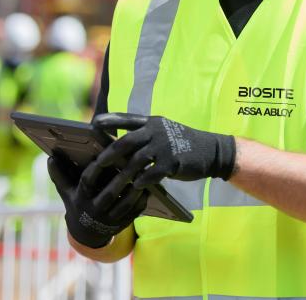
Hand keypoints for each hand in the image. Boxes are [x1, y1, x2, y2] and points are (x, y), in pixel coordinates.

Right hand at [47, 151, 148, 248]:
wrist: (87, 234)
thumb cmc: (77, 203)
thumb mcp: (66, 191)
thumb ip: (60, 174)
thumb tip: (50, 157)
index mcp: (81, 198)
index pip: (87, 181)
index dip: (96, 167)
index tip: (105, 153)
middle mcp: (94, 210)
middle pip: (110, 193)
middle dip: (122, 177)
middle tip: (133, 160)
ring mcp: (109, 219)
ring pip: (125, 203)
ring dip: (135, 188)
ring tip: (144, 172)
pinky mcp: (122, 224)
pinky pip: (134, 212)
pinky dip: (142, 200)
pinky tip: (149, 187)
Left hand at [92, 113, 235, 188]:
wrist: (210, 150)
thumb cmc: (181, 142)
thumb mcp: (164, 130)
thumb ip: (145, 134)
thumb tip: (121, 144)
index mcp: (152, 121)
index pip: (127, 119)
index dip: (110, 120)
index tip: (94, 123)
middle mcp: (156, 131)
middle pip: (127, 141)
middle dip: (110, 153)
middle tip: (98, 163)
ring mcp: (164, 146)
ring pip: (137, 161)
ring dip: (123, 174)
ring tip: (113, 183)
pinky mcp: (173, 162)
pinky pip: (152, 173)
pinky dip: (142, 180)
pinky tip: (135, 186)